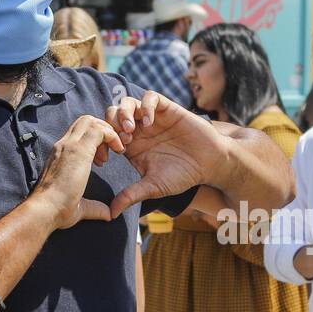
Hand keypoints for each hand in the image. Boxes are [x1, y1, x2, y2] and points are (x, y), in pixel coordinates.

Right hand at [31, 114, 124, 230]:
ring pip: (92, 121)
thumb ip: (95, 207)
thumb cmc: (58, 211)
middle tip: (113, 151)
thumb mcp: (80, 207)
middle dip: (104, 130)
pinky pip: (99, 130)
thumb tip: (108, 214)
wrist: (46, 211)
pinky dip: (112, 136)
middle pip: (85, 121)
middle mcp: (64, 145)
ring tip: (117, 150)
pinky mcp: (78, 150)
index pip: (79, 132)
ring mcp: (69, 145)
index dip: (96, 140)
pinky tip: (118, 151)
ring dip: (108, 132)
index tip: (104, 159)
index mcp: (61, 154)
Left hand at [105, 91, 227, 217]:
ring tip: (132, 130)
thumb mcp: (153, 186)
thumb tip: (111, 213)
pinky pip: (150, 97)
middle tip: (122, 141)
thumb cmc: (183, 175)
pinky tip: (150, 122)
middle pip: (112, 115)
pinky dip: (146, 106)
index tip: (109, 157)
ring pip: (127, 102)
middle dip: (111, 125)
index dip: (102, 142)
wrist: (210, 163)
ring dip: (125, 113)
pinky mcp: (167, 108)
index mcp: (131, 146)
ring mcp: (152, 117)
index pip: (106, 135)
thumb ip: (131, 195)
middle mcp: (139, 130)